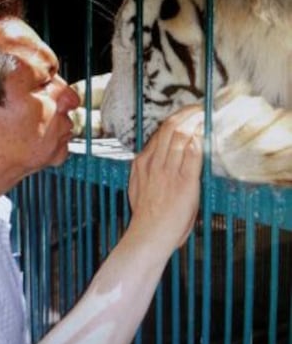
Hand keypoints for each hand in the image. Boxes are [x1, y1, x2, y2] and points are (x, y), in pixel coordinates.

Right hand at [128, 105, 202, 251]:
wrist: (148, 234)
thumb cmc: (146, 215)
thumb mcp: (138, 186)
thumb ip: (146, 170)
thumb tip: (156, 159)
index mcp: (142, 163)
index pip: (159, 134)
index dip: (174, 121)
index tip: (184, 115)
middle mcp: (154, 163)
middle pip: (170, 128)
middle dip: (185, 113)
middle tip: (196, 108)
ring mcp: (169, 171)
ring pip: (181, 136)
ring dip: (194, 122)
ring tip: (202, 114)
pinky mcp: (185, 182)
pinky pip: (194, 154)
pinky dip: (200, 141)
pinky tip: (205, 134)